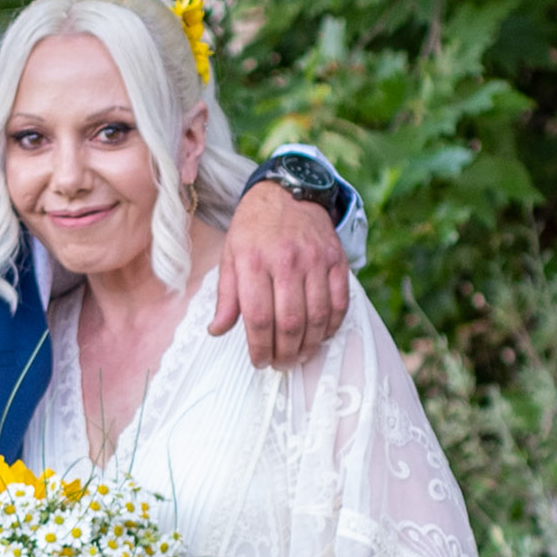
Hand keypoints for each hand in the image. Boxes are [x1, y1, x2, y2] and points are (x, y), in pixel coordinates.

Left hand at [210, 178, 356, 368]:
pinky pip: (339, 302)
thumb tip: (217, 331)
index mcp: (253, 261)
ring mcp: (315, 260)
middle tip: (280, 365)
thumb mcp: (230, 255)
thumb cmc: (254, 227)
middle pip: (289, 323)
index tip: (259, 361)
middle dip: (284, 353)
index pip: (257, 317)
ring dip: (309, 345)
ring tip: (299, 355)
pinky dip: (332, 325)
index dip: (259, 348)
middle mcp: (286, 261)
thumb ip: (226, 296)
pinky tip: (321, 335)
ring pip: (317, 317)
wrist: (288, 191)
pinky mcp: (336, 260)